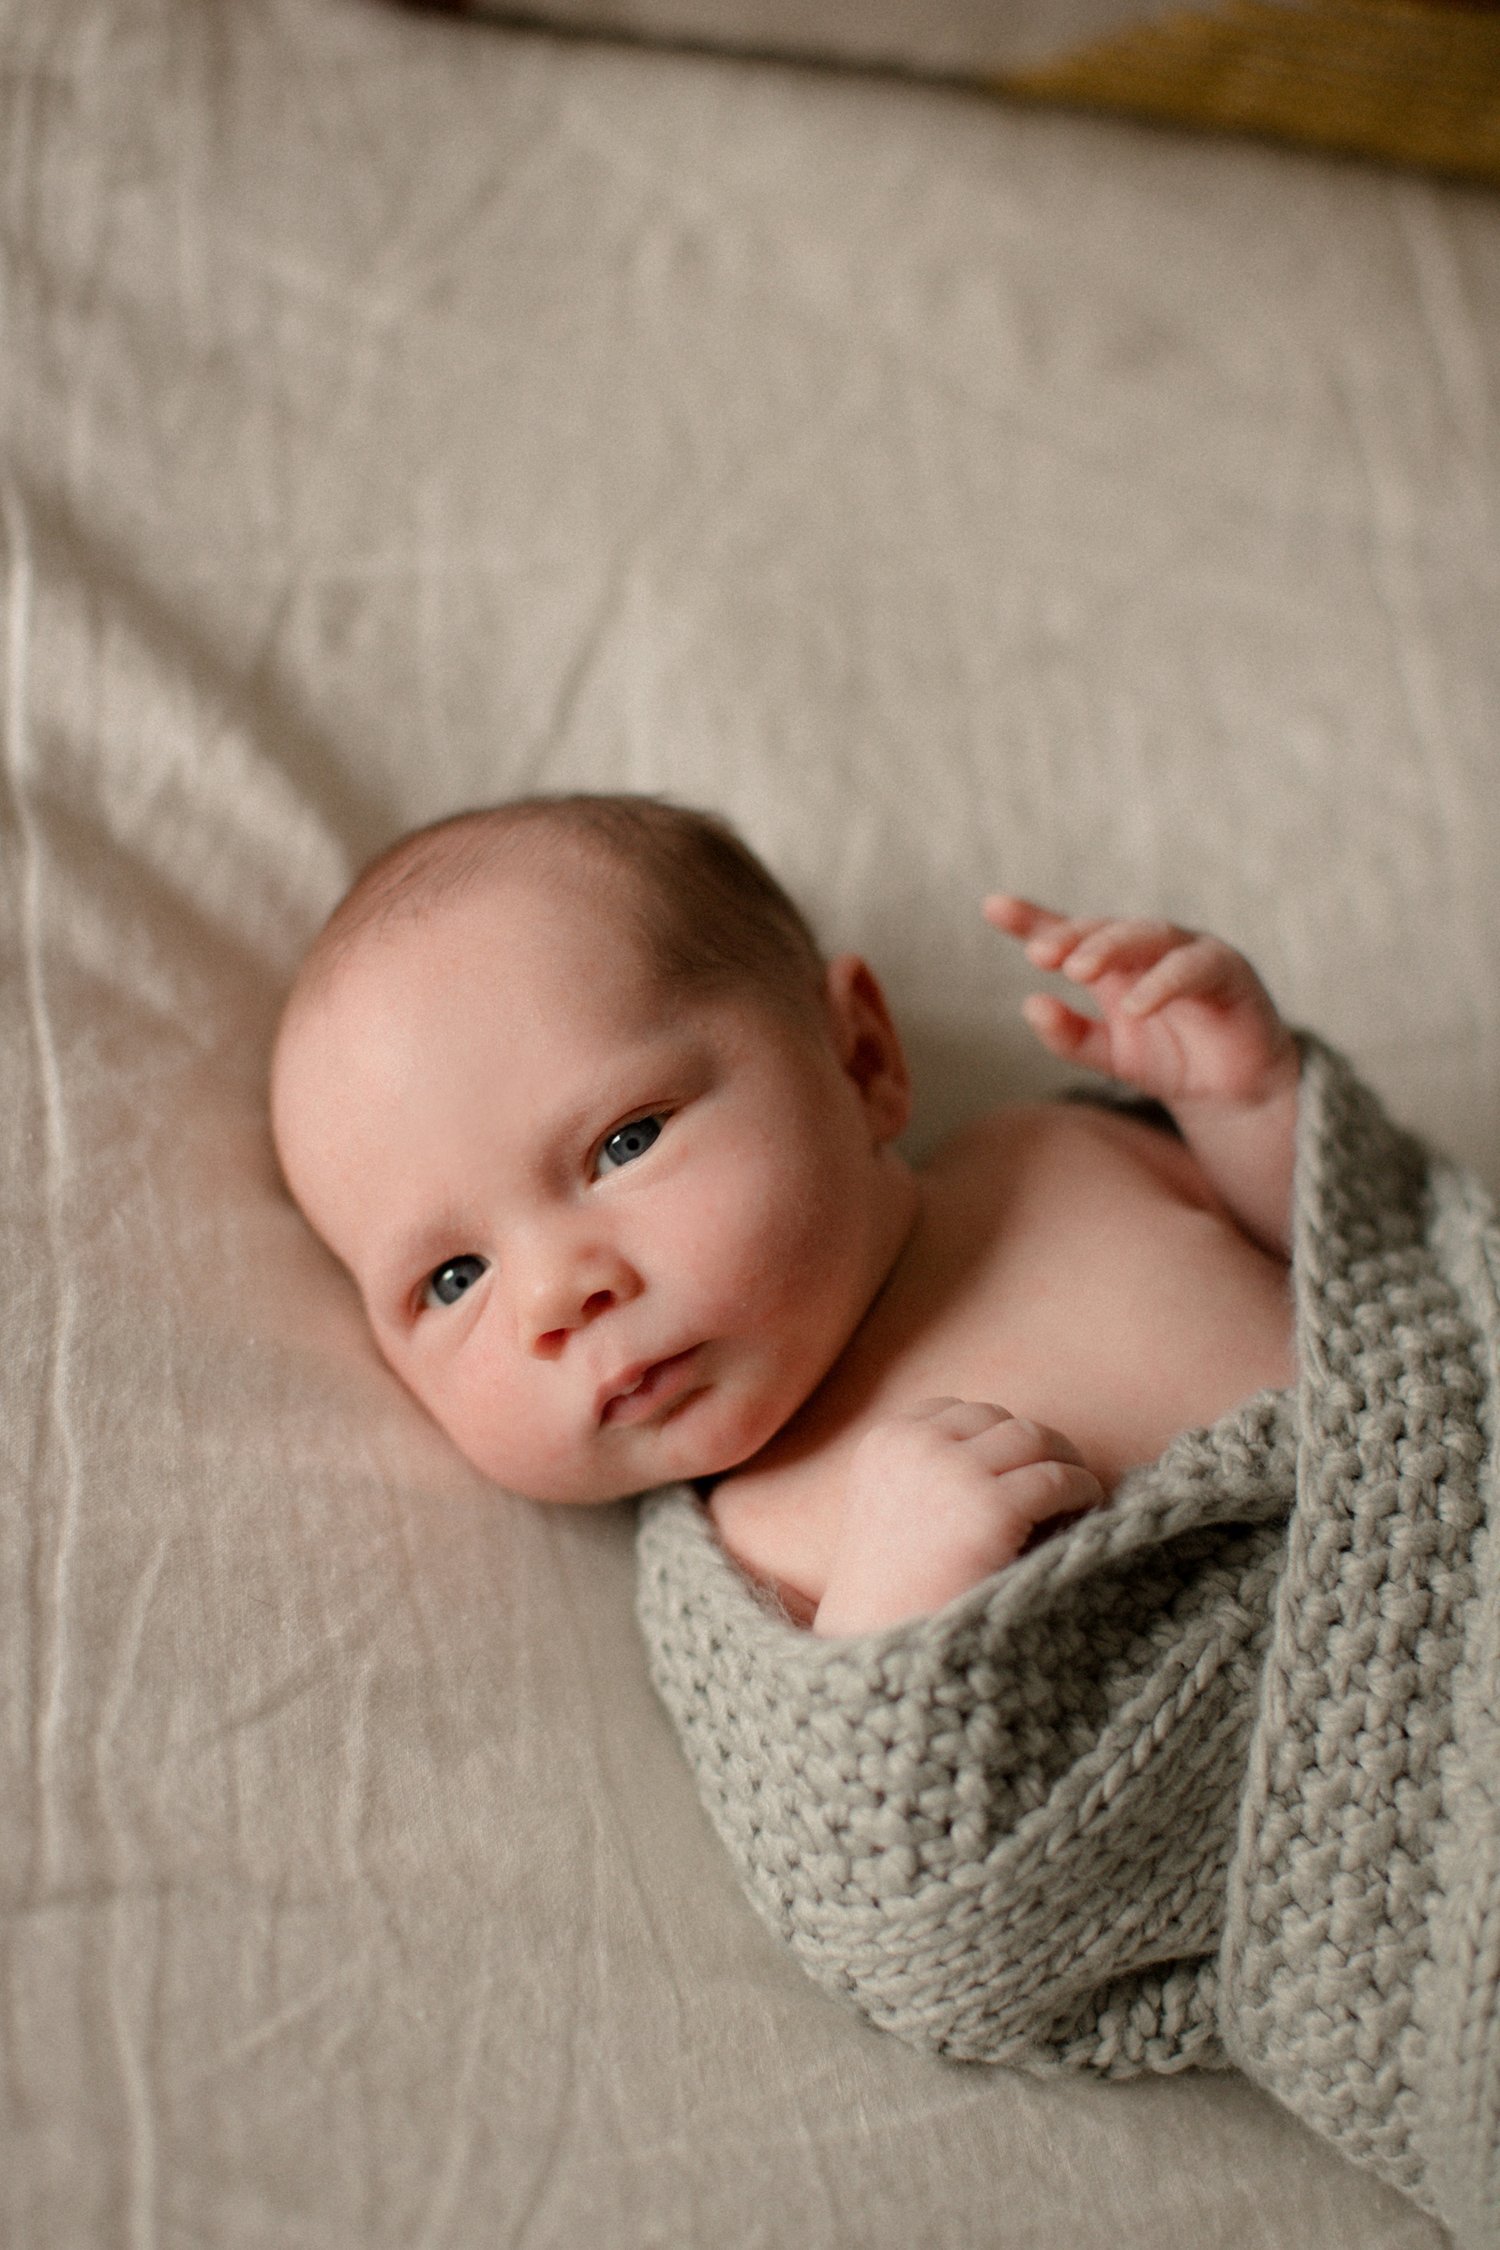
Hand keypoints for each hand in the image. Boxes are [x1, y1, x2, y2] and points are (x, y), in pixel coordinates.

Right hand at [813, 1398, 1105, 1636]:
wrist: (881, 1657)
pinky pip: (1058, 1479)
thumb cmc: (891, 1598)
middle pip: (998, 1419)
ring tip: (1079, 1492)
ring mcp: (953, 1472)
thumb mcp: (893, 1513)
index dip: (993, 1437)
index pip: (955, 1411)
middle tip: (1061, 1475)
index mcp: (885, 1442)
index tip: (1017, 1465)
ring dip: (1063, 1460)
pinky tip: (1086, 1511)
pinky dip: (1081, 1490)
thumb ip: (930, 1475)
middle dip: (1032, 1446)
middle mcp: (916, 1445)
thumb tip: (1014, 1451)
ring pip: (1034, 1438)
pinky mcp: (992, 1508)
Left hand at [982, 896, 1297, 1110]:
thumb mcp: (1110, 1054)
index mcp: (1113, 962)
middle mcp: (1148, 949)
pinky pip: (1193, 967)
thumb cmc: (1170, 1059)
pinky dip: (1163, 983)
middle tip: (1040, 954)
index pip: (1068, 932)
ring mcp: (1189, 952)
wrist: (1234, 1091)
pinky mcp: (1227, 970)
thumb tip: (1031, 1005)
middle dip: (1072, 937)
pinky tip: (1136, 1006)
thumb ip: (1070, 1036)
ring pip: (1148, 935)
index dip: (1031, 918)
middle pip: (1106, 927)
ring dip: (1111, 947)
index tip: (992, 906)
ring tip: (1079, 970)